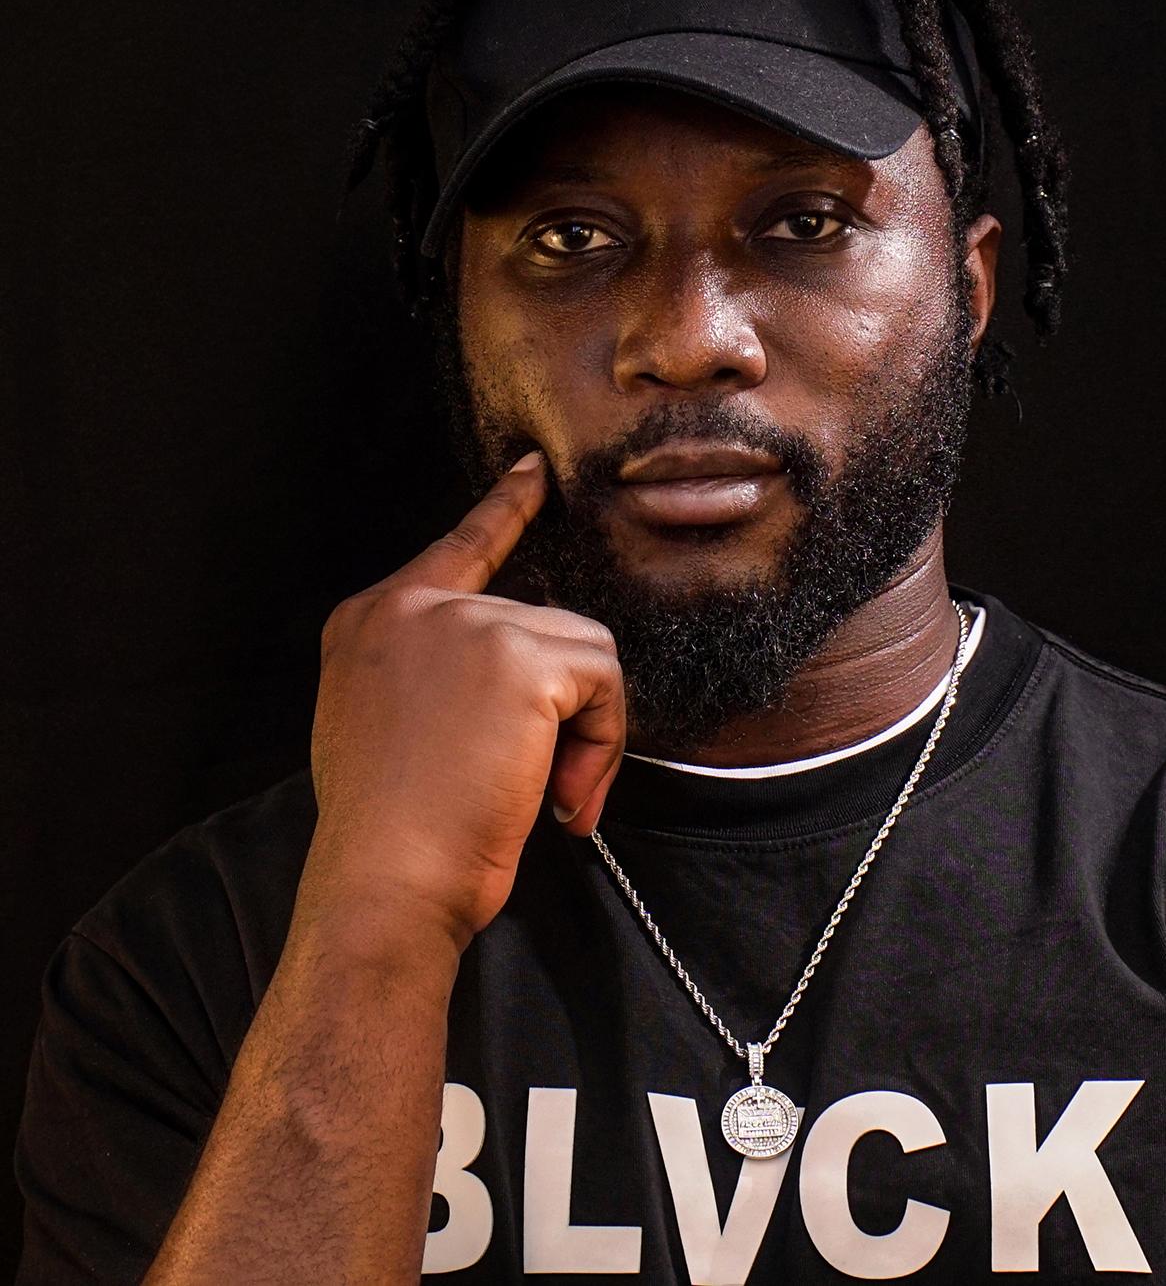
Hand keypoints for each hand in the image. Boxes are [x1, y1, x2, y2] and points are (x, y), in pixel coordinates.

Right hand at [305, 451, 625, 951]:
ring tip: (551, 795)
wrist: (382, 882)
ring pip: (585, 653)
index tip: (534, 472)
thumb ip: (438, 677)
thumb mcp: (385, 727)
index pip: (456, 549)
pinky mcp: (516, 656)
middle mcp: (412, 607)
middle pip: (546, 625)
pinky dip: (603, 743)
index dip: (503, 510)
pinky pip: (603, 682)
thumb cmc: (392, 832)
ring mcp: (465, 624)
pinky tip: (559, 792)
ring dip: (589, 732)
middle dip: (564, 711)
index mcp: (372, 621)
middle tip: (548, 787)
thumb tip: (527, 679)